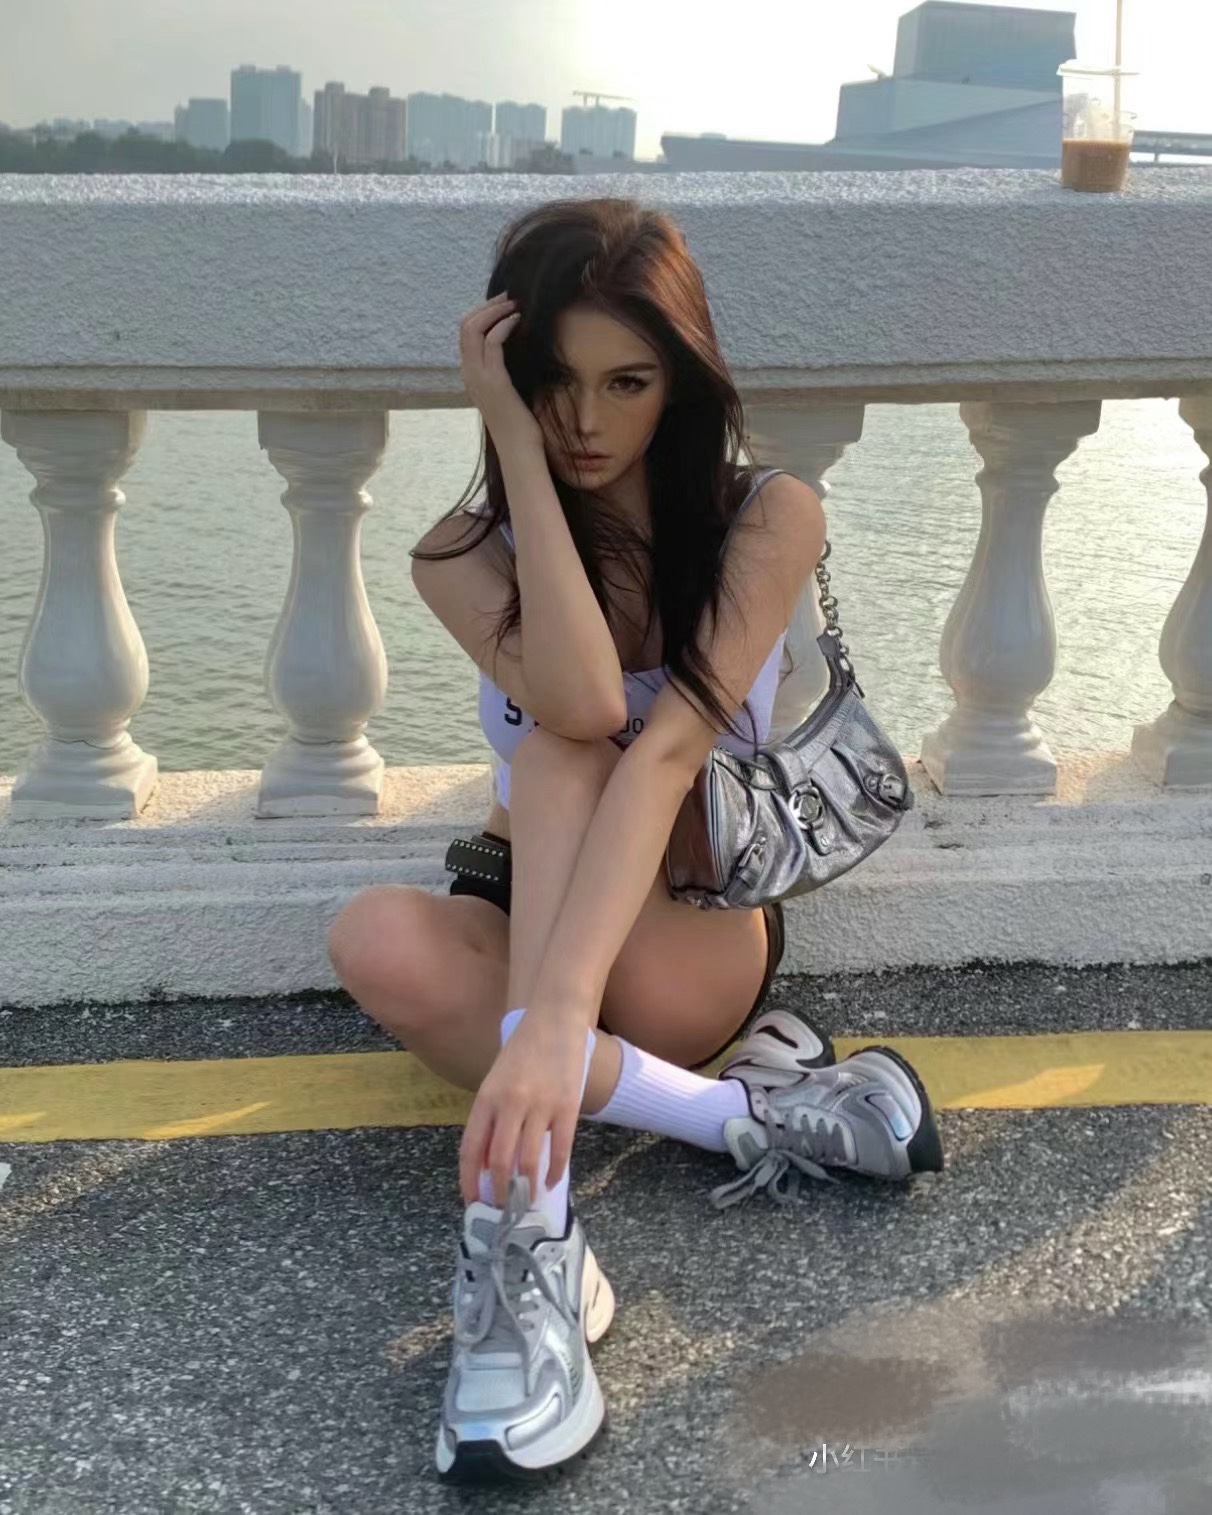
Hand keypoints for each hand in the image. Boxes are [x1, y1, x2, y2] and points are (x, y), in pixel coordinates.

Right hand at [459, 292, 544, 453]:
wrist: (519, 449)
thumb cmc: (519, 422)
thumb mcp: (508, 389)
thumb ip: (504, 368)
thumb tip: (517, 344)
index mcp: (470, 374)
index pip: (465, 332)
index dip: (483, 312)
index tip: (504, 304)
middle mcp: (468, 373)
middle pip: (464, 325)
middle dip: (487, 305)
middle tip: (510, 297)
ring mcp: (478, 377)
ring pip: (474, 328)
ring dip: (496, 310)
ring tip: (516, 304)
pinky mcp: (494, 381)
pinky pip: (492, 342)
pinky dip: (504, 325)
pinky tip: (519, 321)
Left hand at [459, 1008, 591, 1209]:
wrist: (554, 1019)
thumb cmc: (522, 1052)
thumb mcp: (496, 1082)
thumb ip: (491, 1118)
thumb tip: (489, 1164)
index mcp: (486, 1098)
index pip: (471, 1149)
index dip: (470, 1181)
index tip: (473, 1202)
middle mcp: (510, 1104)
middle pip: (499, 1161)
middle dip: (500, 1192)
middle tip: (504, 1208)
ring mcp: (540, 1105)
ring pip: (529, 1160)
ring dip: (527, 1187)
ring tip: (527, 1199)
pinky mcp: (567, 1106)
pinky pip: (560, 1149)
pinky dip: (554, 1172)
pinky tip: (550, 1181)